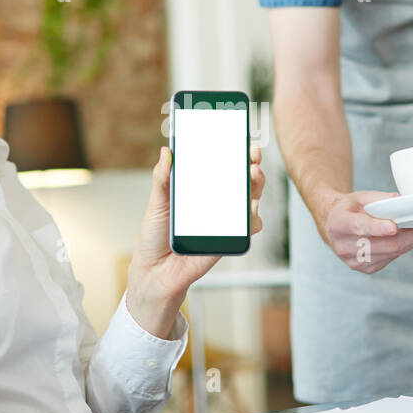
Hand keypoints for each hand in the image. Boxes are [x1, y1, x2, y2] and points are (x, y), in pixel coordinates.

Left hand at [126, 144, 265, 336]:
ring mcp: (225, 221)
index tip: (242, 141)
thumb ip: (163, 179)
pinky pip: (249, 227)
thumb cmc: (155, 236)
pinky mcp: (229, 239)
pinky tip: (250, 210)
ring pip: (251, 200)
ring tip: (253, 176)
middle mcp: (217, 203)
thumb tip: (166, 152)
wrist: (155, 271)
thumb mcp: (157, 203)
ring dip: (257, 187)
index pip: (222, 167)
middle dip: (252, 166)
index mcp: (200, 190)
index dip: (235, 153)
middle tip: (252, 158)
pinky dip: (253, 218)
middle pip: (242, 181)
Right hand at [320, 190, 412, 274]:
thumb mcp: (360, 197)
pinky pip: (391, 259)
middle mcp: (344, 246)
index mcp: (339, 224)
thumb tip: (405, 201)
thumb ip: (380, 199)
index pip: (359, 227)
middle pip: (384, 244)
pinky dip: (405, 247)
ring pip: (391, 253)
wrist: (332, 226)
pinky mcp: (365, 269)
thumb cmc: (349, 209)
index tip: (394, 227)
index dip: (377, 228)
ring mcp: (354, 261)